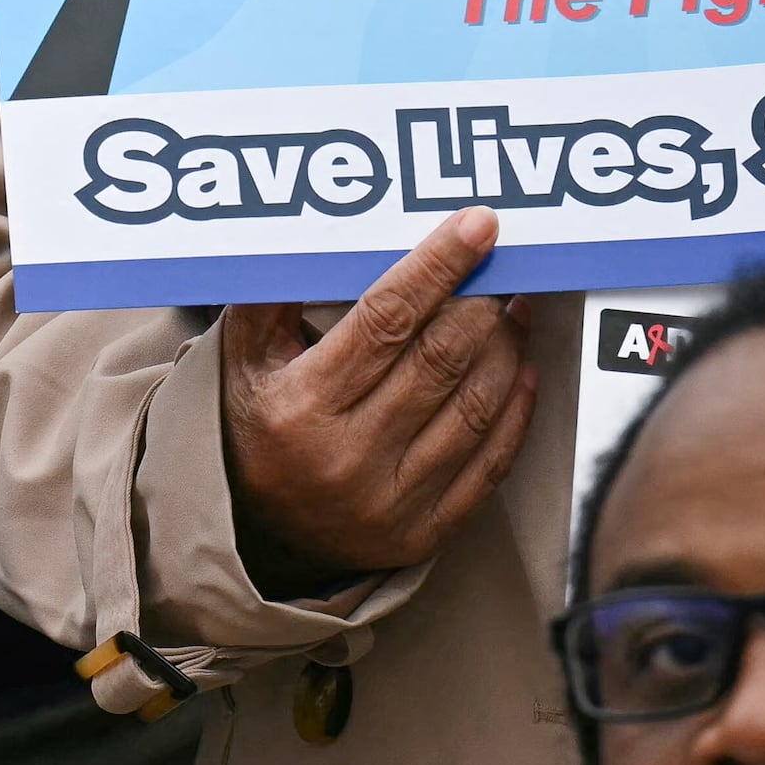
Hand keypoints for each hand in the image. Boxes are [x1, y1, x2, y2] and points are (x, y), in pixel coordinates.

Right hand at [217, 206, 532, 592]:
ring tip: (514, 311)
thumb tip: (306, 236)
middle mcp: (348, 457)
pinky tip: (522, 371)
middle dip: (482, 303)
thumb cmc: (259, 427)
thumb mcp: (242, 362)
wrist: (257, 537)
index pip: (385, 320)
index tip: (477, 227)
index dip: (437, 268)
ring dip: (506, 349)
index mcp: (303, 406)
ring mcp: (391, 502)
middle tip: (504, 265)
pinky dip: (516, 412)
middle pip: (439, 360)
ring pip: (474, 408)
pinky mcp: (425, 534)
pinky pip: (490, 466)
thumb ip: (269, 299)